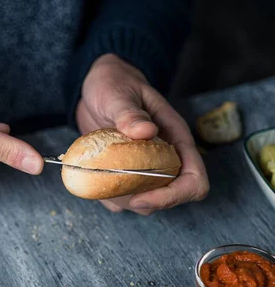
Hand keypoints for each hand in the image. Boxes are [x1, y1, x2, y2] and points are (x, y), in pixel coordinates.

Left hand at [76, 54, 208, 214]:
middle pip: (171, 197)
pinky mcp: (128, 173)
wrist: (98, 87)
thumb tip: (145, 131)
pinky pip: (123, 198)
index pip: (194, 180)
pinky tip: (93, 186)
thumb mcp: (119, 93)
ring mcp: (147, 168)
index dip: (173, 196)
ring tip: (100, 185)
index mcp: (176, 139)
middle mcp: (166, 158)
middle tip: (114, 192)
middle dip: (144, 202)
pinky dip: (109, 199)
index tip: (140, 197)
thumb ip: (129, 112)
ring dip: (124, 202)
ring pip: (147, 203)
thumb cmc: (114, 83)